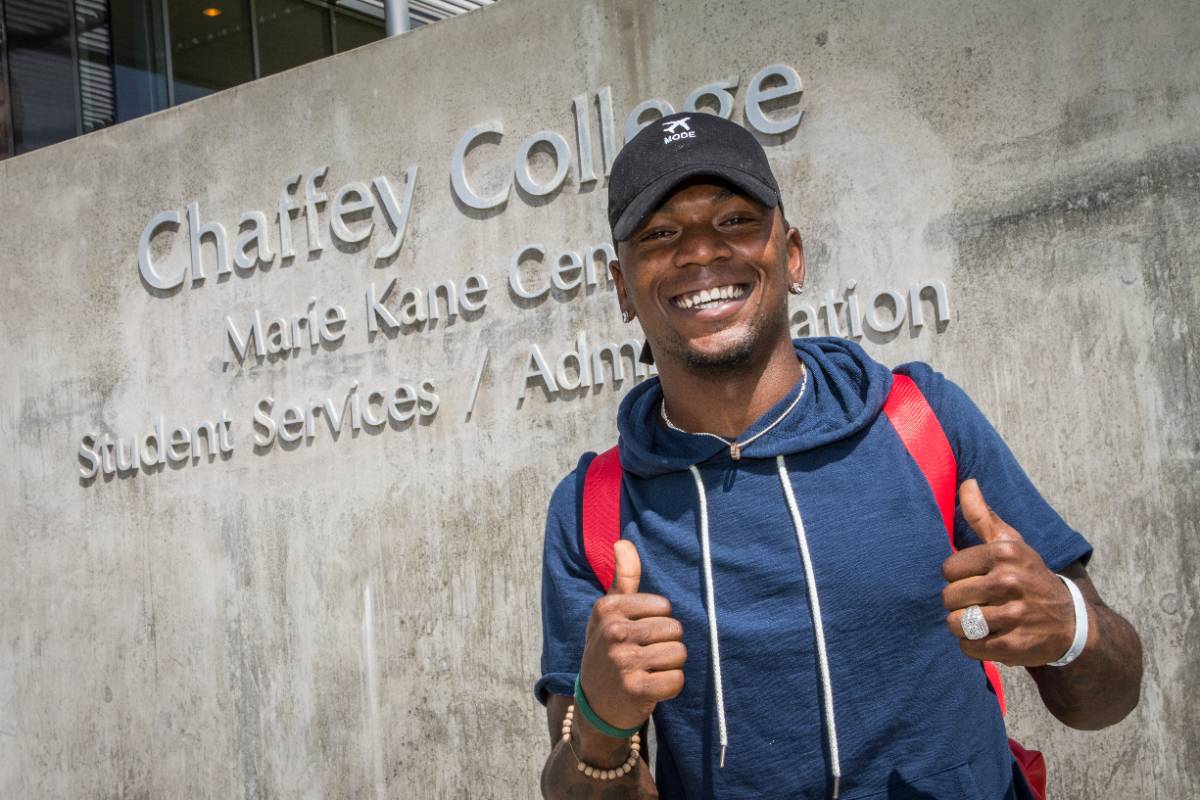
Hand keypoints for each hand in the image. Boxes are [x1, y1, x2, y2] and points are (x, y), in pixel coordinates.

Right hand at [579, 540, 685, 731]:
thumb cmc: (608, 651)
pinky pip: (677, 680)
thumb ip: (623, 578)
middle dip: (666, 645)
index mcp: (607, 608)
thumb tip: (624, 542)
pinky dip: (670, 687)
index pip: (664, 606)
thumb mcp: (609, 614)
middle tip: (643, 657)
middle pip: (675, 630)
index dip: (658, 623)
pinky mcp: (636, 690)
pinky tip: (651, 689)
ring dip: (669, 666)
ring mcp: (623, 662)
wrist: (594, 704)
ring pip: (679, 654)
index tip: (637, 635)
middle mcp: (613, 632)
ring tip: (647, 671)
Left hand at [941, 480, 1076, 666]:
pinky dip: (973, 646)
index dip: (957, 578)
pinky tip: (988, 637)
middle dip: (958, 603)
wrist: (1072, 621)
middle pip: (949, 597)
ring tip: (980, 621)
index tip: (975, 579)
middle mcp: (1010, 582)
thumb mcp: (1011, 543)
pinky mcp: (1015, 645)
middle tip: (978, 602)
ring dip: (963, 626)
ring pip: (956, 624)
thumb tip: (966, 483)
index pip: (948, 569)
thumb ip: (983, 515)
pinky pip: (970, 648)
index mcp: (1004, 554)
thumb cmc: (1029, 576)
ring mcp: (1014, 615)